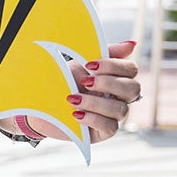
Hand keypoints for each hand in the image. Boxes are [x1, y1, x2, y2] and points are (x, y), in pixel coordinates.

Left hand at [25, 40, 140, 144]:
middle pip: (133, 89)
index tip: (89, 65)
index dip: (114, 66)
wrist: (43, 103)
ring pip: (121, 109)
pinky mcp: (104, 131)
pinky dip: (93, 118)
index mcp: (117, 77)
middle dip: (108, 83)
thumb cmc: (65, 81)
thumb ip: (106, 53)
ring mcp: (114, 115)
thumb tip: (131, 44)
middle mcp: (120, 97)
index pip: (131, 69)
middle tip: (85, 81)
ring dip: (95, 102)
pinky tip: (76, 114)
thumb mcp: (81, 64)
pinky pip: (111, 127)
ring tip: (73, 99)